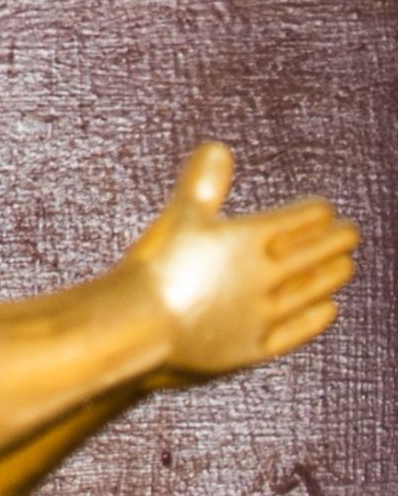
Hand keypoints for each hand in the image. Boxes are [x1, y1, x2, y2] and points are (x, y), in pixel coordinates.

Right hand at [127, 141, 357, 378]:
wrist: (142, 326)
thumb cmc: (157, 266)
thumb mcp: (180, 215)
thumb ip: (203, 183)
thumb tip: (218, 148)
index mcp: (247, 242)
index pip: (294, 222)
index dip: (313, 214)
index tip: (326, 209)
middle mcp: (262, 278)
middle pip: (309, 256)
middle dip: (333, 242)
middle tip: (352, 233)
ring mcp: (260, 314)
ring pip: (307, 292)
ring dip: (330, 277)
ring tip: (347, 267)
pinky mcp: (251, 347)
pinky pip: (293, 332)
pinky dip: (313, 320)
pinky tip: (327, 310)